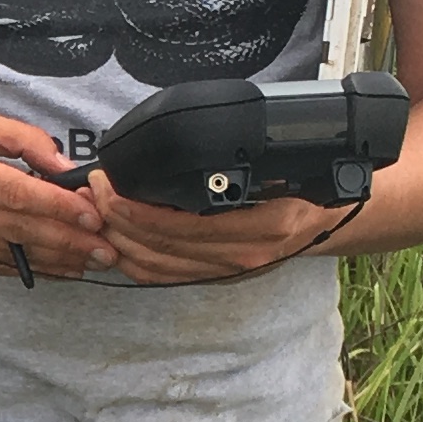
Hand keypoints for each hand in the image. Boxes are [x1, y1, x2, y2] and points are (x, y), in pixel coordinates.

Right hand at [0, 110, 114, 280]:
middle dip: (69, 241)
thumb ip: (19, 139)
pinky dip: (26, 268)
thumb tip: (62, 166)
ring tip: (91, 263)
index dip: (60, 208)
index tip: (94, 215)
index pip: (18, 194)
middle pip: (19, 230)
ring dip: (54, 261)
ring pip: (8, 254)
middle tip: (108, 249)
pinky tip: (55, 269)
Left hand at [90, 180, 342, 283]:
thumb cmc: (306, 182)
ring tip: (95, 211)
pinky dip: (133, 261)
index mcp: (262, 226)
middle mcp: (243, 255)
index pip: (179, 228)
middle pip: (159, 249)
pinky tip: (114, 240)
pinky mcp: (217, 276)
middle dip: (114, 220)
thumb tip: (181, 145)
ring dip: (117, 241)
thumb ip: (239, 163)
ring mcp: (229, 271)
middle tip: (91, 191)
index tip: (107, 182)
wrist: (331, 216)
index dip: (134, 208)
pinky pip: (165, 276)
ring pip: (156, 267)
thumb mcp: (285, 163)